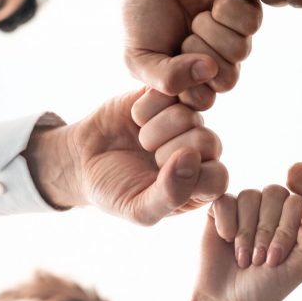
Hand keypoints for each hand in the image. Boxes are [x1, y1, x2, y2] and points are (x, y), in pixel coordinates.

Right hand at [25, 88, 227, 224]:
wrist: (83, 159)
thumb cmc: (114, 190)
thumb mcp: (138, 209)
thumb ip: (170, 196)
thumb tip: (193, 161)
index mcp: (200, 184)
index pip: (218, 177)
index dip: (189, 175)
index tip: (160, 176)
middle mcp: (200, 151)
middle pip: (207, 141)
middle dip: (168, 150)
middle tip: (148, 155)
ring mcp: (185, 122)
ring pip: (188, 116)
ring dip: (155, 129)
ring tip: (141, 139)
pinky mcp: (168, 96)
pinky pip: (170, 90)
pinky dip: (147, 106)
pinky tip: (136, 117)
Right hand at [122, 0, 261, 109]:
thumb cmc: (142, 18)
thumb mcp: (139, 58)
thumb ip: (165, 79)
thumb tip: (210, 69)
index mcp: (194, 81)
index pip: (204, 99)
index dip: (185, 79)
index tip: (167, 55)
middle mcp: (219, 62)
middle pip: (228, 79)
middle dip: (199, 53)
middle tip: (184, 34)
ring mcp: (235, 37)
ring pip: (240, 51)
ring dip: (211, 29)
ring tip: (197, 16)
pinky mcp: (247, 9)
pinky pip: (252, 23)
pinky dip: (228, 10)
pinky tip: (214, 2)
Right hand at [163, 187, 301, 300]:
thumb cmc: (269, 286)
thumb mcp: (301, 263)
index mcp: (297, 216)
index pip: (297, 201)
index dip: (285, 230)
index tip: (275, 260)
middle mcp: (273, 205)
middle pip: (274, 193)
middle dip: (265, 233)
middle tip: (259, 260)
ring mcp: (247, 205)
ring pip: (250, 196)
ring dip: (245, 233)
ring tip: (243, 258)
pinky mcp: (221, 208)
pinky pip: (226, 200)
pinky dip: (226, 223)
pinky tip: (225, 240)